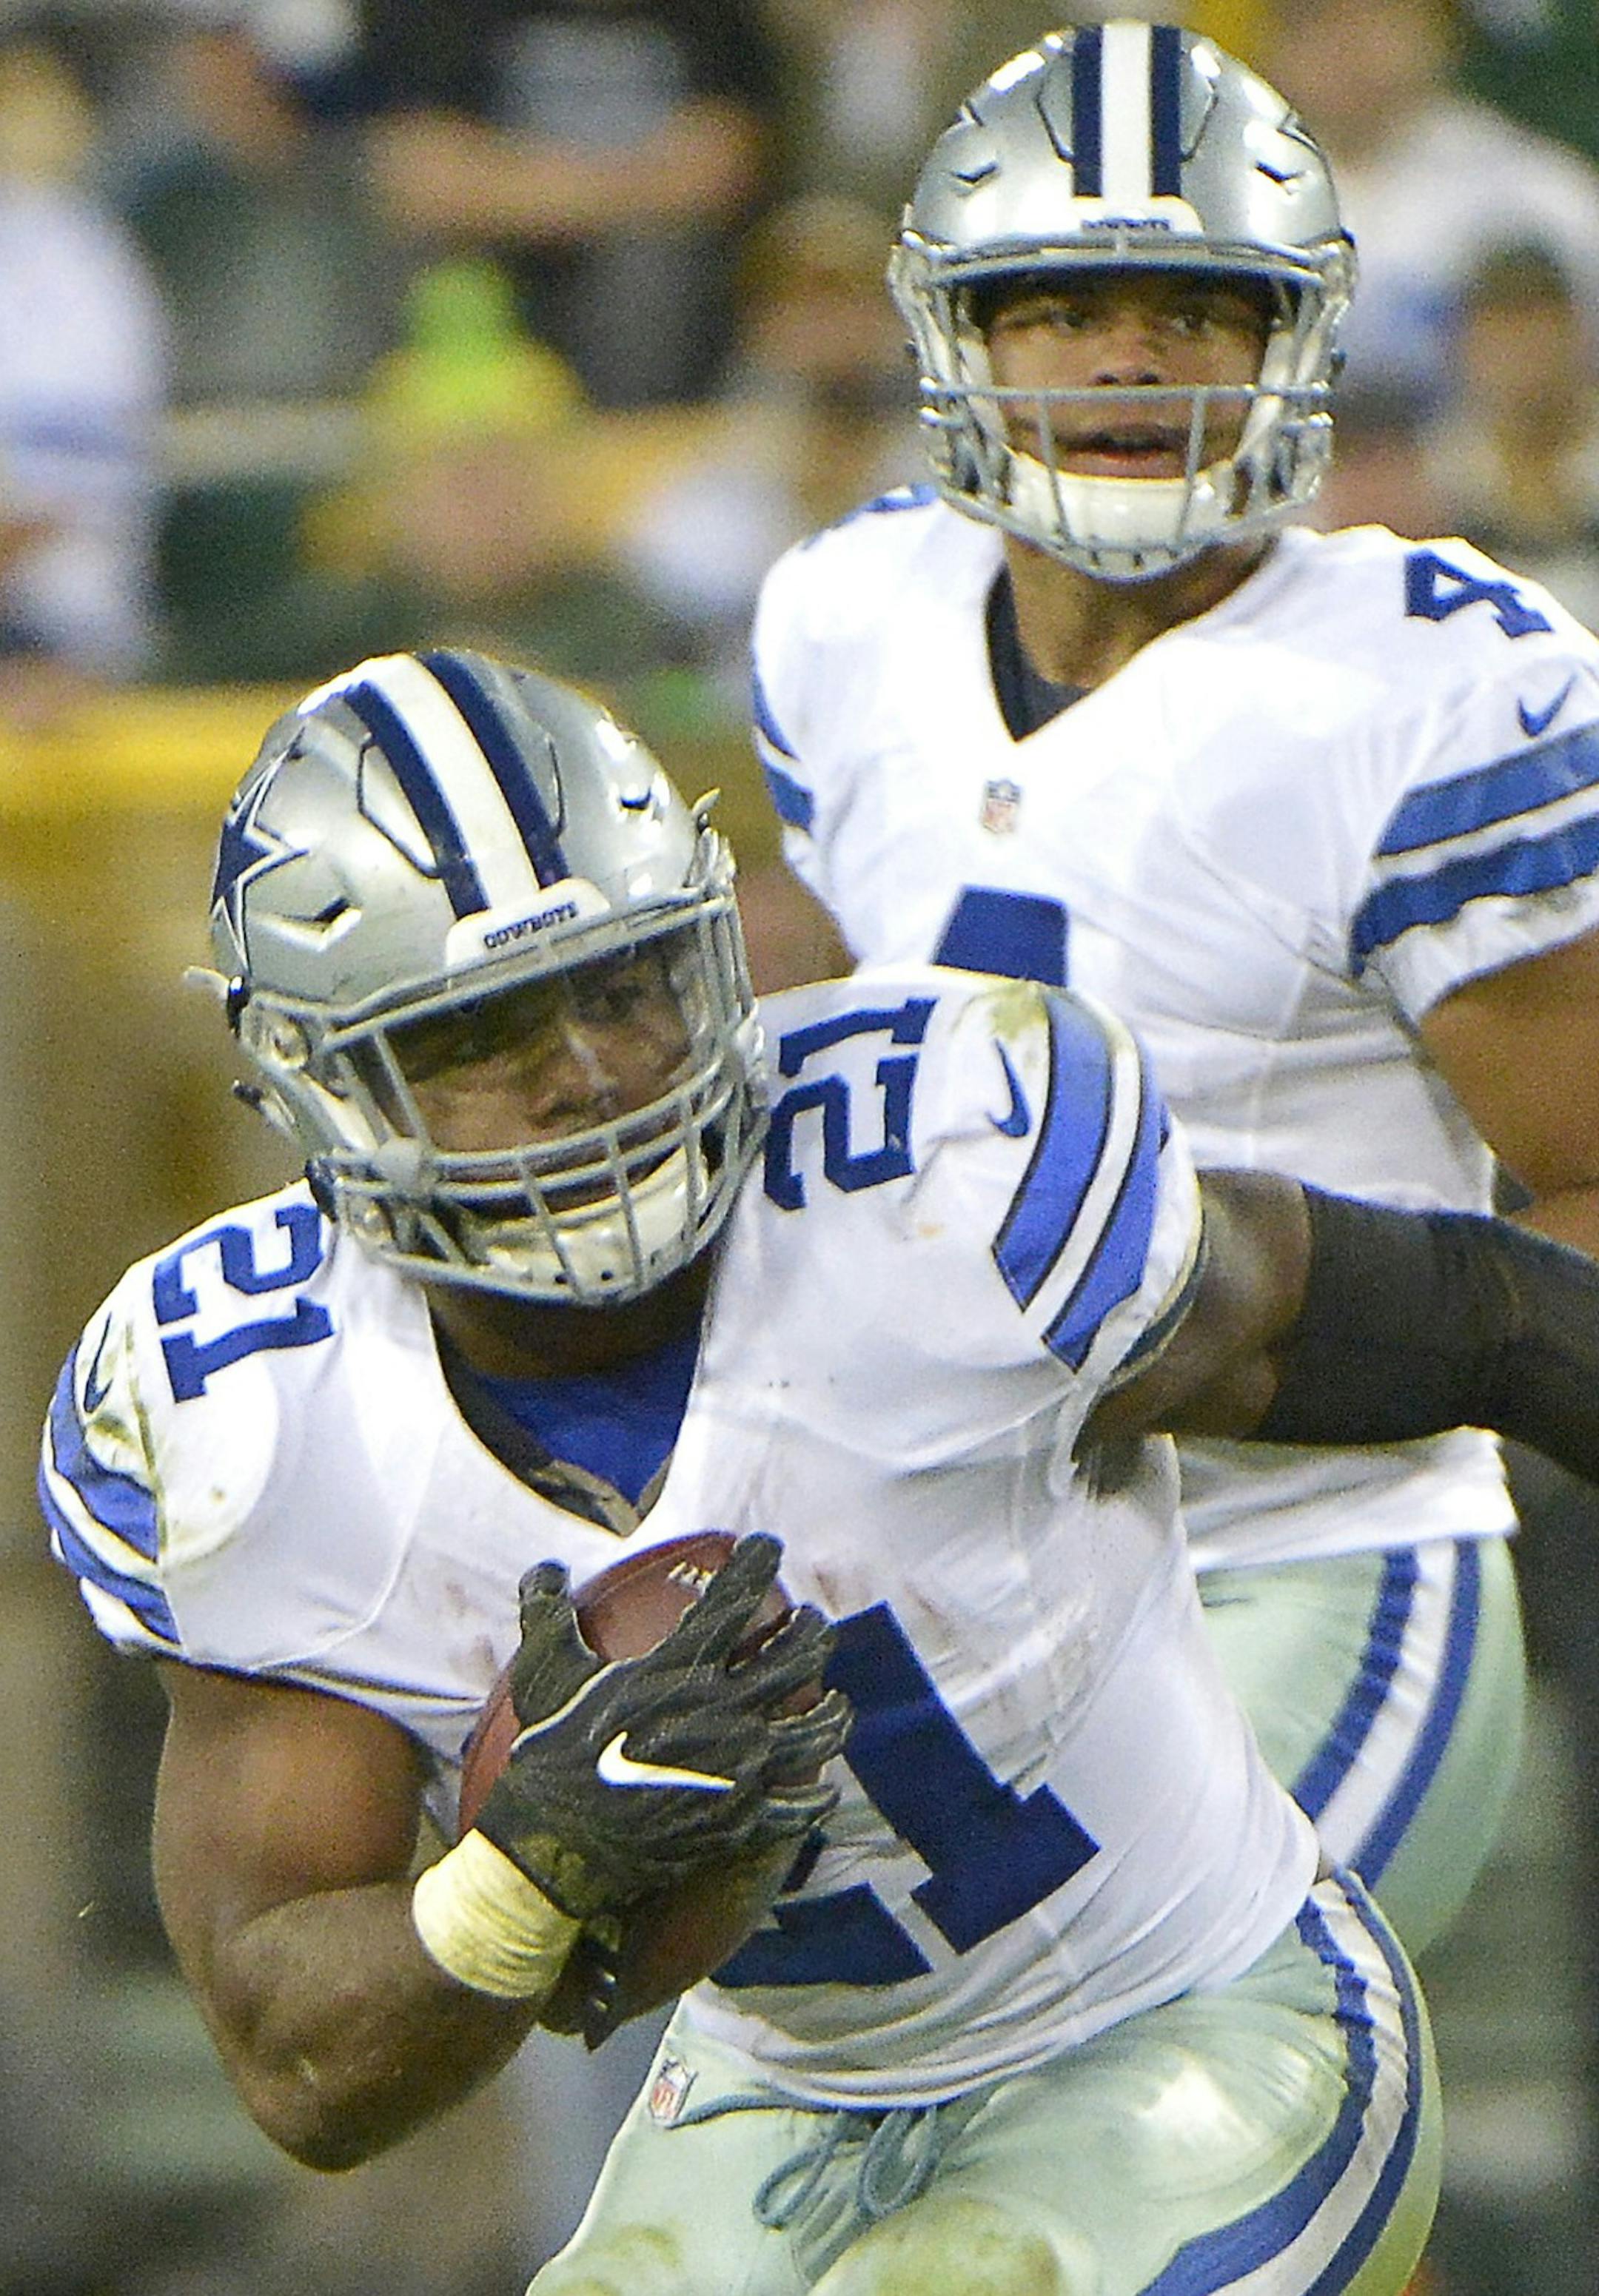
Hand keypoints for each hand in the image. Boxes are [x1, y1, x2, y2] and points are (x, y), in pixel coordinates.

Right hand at [472, 1535, 850, 1920]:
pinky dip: (816, 1797)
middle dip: (811, 1632)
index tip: (769, 1546)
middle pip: (794, 1658)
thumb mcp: (543, 1676)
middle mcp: (722, 1713)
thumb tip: (547, 1567)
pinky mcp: (741, 1821)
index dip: (758, 1564)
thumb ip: (546, 1613)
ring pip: (814, 1731)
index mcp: (679, 1671)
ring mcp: (739, 1770)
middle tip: (811, 1621)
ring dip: (833, 1712)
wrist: (557, 1846)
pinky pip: (798, 1807)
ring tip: (837, 1700)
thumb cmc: (552, 1754)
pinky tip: (824, 1788)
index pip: (735, 1599)